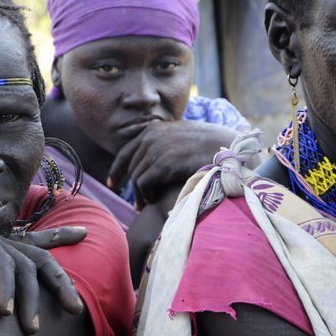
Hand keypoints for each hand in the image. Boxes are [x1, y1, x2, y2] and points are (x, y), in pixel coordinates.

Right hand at [0, 211, 85, 333]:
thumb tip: (3, 332)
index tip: (86, 248)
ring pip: (23, 263)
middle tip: (76, 309)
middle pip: (39, 258)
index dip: (60, 246)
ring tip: (30, 328)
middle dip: (61, 282)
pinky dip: (4, 287)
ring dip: (30, 298)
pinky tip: (3, 311)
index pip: (34, 252)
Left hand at [107, 121, 239, 205]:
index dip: (116, 170)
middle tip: (136, 203)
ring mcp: (155, 150)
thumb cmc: (207, 144)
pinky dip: (145, 194)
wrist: (223, 146)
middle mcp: (150, 137)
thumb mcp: (180, 136)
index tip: (112, 184)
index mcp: (152, 129)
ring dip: (139, 194)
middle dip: (130, 186)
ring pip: (136, 177)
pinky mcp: (162, 164)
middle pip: (131, 167)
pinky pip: (143, 183)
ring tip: (144, 206)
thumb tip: (153, 156)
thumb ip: (164, 142)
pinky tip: (152, 200)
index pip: (125, 151)